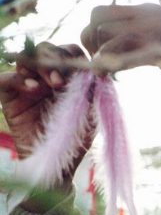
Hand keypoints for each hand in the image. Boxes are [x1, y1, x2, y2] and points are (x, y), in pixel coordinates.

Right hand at [0, 43, 93, 165]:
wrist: (57, 164)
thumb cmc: (76, 140)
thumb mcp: (91, 115)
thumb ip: (93, 92)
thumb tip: (97, 70)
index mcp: (69, 78)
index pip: (70, 54)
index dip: (75, 57)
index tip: (82, 72)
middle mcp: (47, 78)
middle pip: (48, 50)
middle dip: (56, 60)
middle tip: (62, 81)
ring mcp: (28, 85)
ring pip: (27, 59)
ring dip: (40, 66)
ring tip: (51, 83)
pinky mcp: (10, 97)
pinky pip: (5, 78)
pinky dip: (18, 79)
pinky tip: (31, 88)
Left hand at [81, 3, 160, 94]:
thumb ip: (140, 45)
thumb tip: (114, 52)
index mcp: (147, 12)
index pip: (103, 12)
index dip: (92, 33)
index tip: (96, 55)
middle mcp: (147, 15)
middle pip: (97, 17)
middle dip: (88, 41)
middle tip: (96, 64)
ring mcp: (153, 30)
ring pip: (107, 34)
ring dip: (98, 56)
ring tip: (102, 74)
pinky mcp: (160, 49)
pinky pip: (125, 52)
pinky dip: (113, 63)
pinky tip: (112, 74)